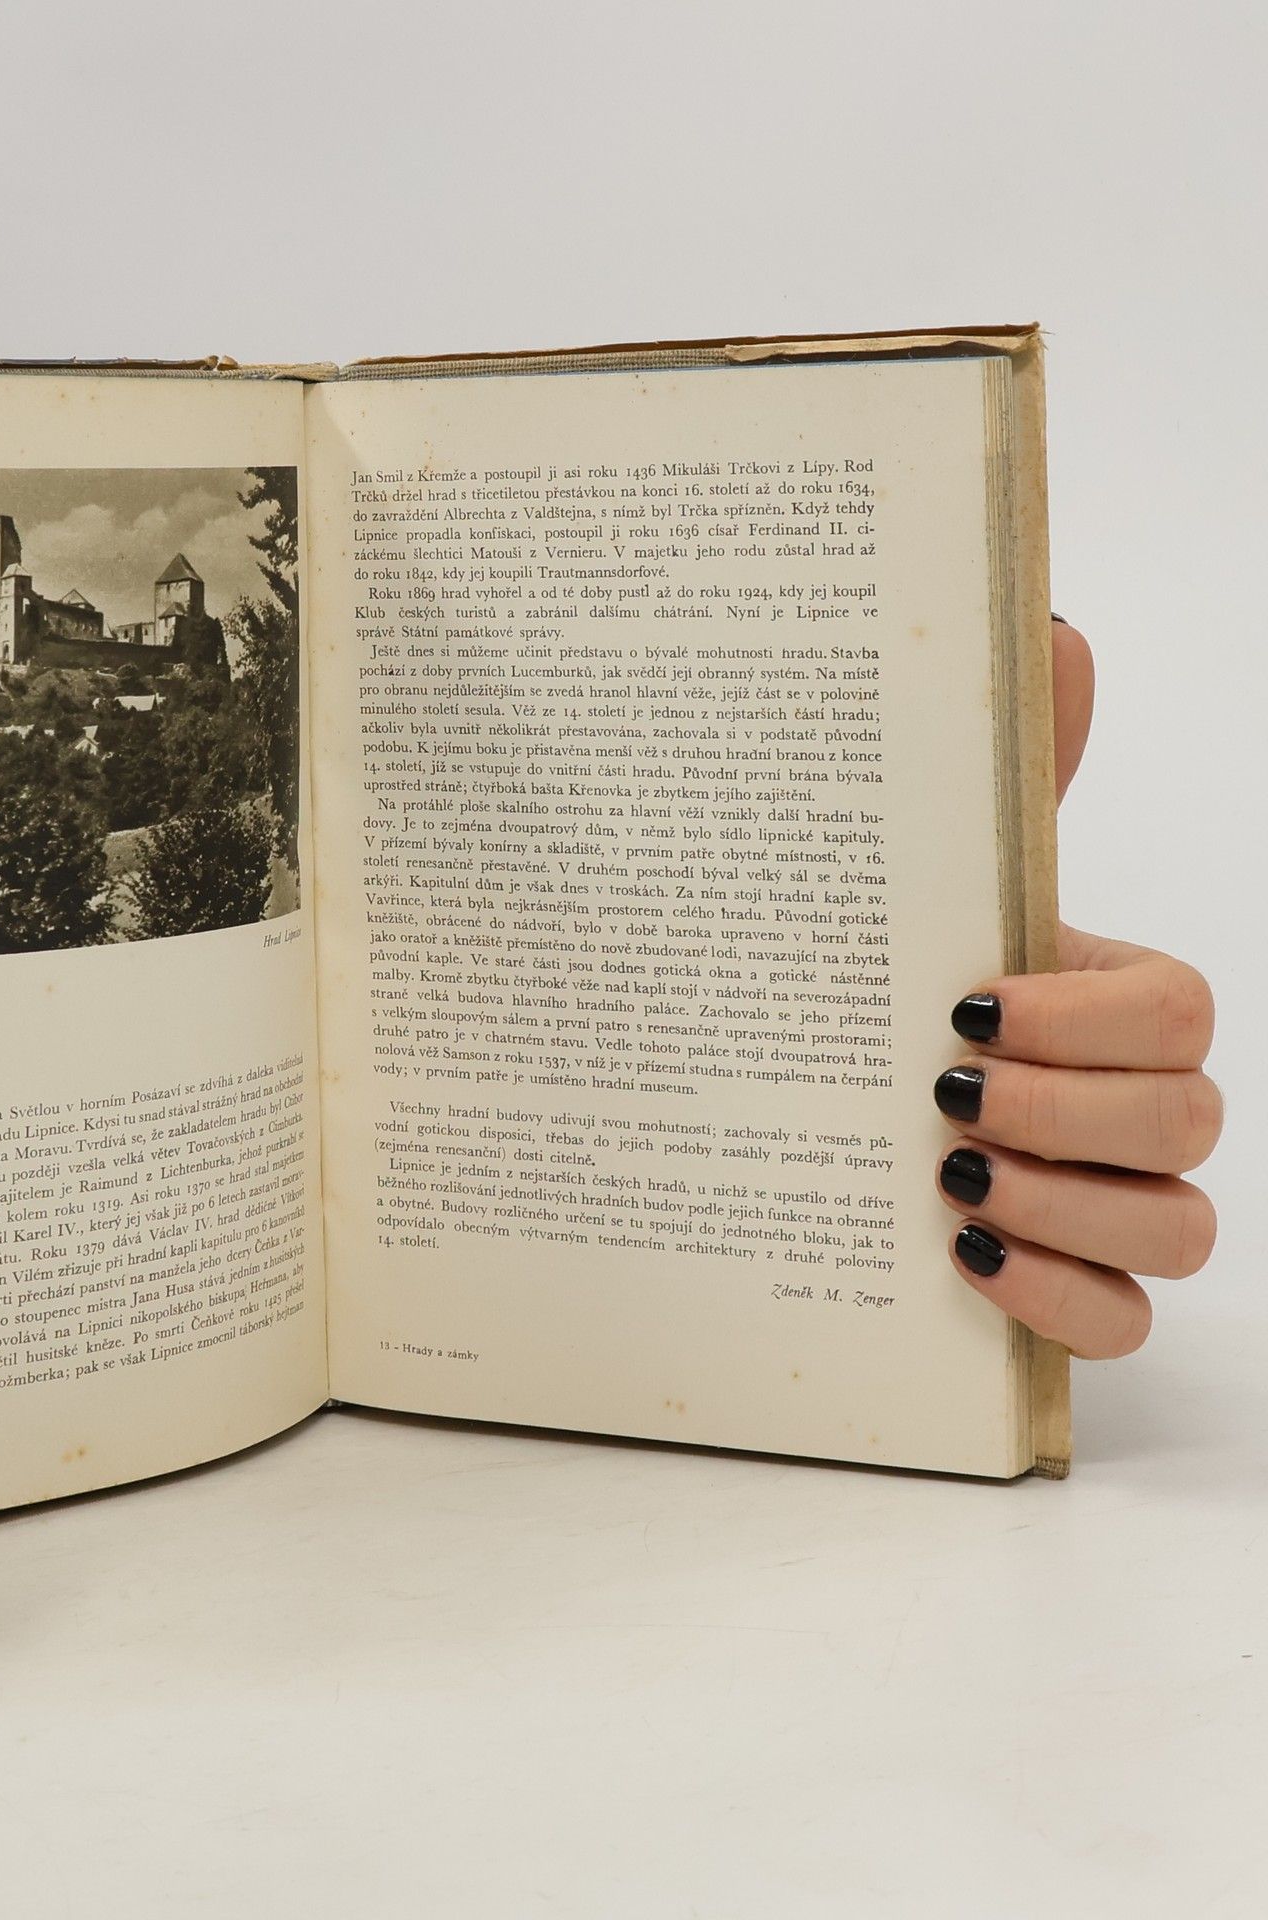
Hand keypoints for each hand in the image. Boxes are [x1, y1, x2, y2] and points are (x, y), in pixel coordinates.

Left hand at [934, 619, 1219, 1357]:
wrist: (815, 1083)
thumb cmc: (885, 975)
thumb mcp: (921, 876)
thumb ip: (997, 770)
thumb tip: (1054, 637)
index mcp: (1113, 997)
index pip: (1182, 1008)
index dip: (1089, 1015)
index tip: (963, 1007)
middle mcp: (1136, 1102)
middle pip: (1191, 1120)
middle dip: (1065, 1111)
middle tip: (942, 1095)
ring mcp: (1116, 1204)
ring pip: (1180, 1228)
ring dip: (1063, 1206)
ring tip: (944, 1178)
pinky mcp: (1073, 1286)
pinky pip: (1125, 1320)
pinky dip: (1059, 1298)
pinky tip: (962, 1256)